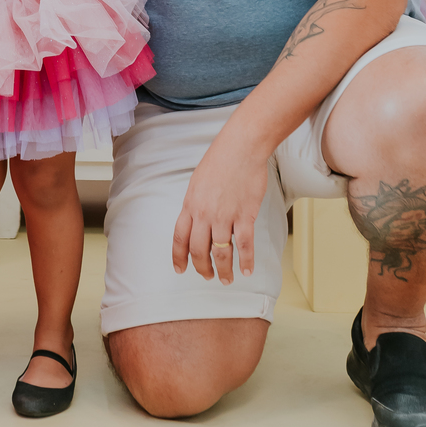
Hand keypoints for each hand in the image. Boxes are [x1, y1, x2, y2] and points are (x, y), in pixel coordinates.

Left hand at [173, 128, 270, 283]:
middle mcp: (204, 214)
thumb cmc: (220, 159)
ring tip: (227, 279)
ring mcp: (224, 216)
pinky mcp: (244, 215)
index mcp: (190, 205)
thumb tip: (197, 219)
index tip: (180, 269)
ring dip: (224, 270)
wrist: (241, 147)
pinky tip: (246, 270)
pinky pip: (244, 245)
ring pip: (221, 253)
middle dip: (202, 268)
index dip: (179, 257)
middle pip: (199, 250)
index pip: (179, 238)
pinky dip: (245, 261)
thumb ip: (196, 203)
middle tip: (208, 276)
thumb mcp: (198, 182)